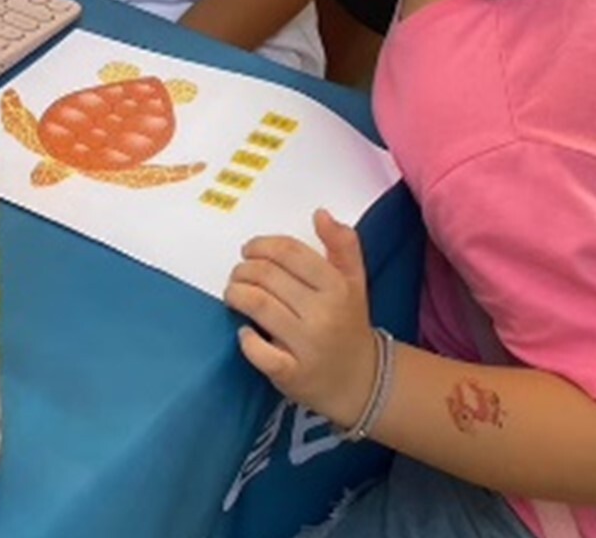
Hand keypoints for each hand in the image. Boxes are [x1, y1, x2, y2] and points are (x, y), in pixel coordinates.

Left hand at [224, 209, 377, 427]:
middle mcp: (323, 314)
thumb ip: (342, 244)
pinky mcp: (293, 375)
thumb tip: (320, 213)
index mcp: (337, 286)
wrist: (362, 381)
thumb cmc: (349, 323)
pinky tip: (245, 332)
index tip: (250, 249)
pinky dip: (245, 338)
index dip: (262, 245)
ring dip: (237, 293)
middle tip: (239, 272)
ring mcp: (307, 346)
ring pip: (258, 305)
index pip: (289, 252)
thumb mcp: (354, 281)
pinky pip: (258, 351)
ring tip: (234, 293)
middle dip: (244, 269)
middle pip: (267, 276)